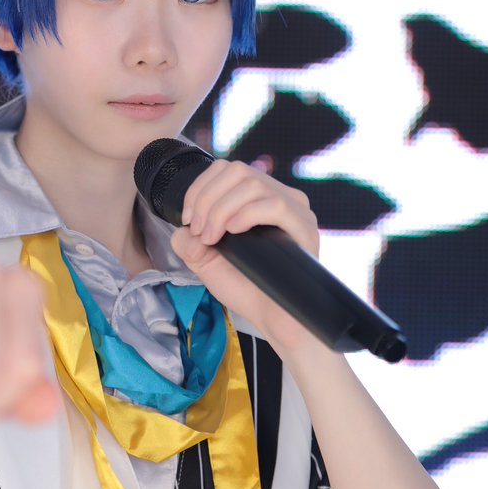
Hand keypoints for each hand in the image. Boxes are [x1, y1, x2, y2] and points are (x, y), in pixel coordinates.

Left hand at [169, 159, 323, 354]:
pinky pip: (275, 205)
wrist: (273, 319)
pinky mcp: (305, 227)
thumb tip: (182, 229)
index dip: (201, 187)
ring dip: (221, 209)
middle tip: (200, 232)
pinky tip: (234, 233)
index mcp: (258, 198)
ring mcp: (296, 209)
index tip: (188, 218)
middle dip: (208, 198)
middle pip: (238, 171)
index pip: (228, 169)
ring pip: (253, 184)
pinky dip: (247, 214)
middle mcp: (279, 196)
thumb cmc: (246, 289)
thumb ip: (188, 242)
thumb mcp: (206, 262)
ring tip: (213, 238)